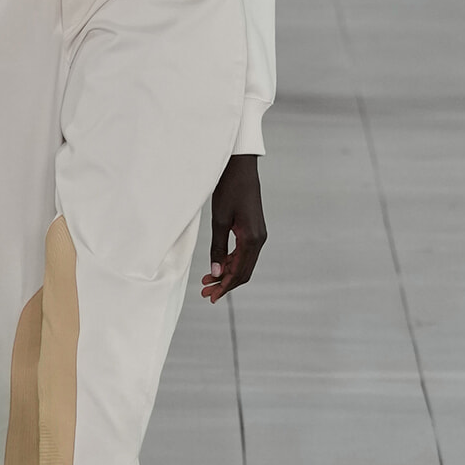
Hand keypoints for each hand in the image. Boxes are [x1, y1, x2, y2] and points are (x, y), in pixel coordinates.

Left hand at [201, 154, 266, 302]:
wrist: (240, 167)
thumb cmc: (229, 190)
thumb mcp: (219, 220)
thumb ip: (218, 248)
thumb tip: (215, 273)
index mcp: (251, 239)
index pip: (239, 272)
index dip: (224, 287)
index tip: (210, 297)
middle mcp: (259, 239)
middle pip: (243, 272)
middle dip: (225, 284)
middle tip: (206, 294)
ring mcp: (258, 234)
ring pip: (244, 263)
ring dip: (227, 274)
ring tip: (207, 282)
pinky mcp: (253, 229)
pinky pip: (244, 253)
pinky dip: (230, 262)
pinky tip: (217, 266)